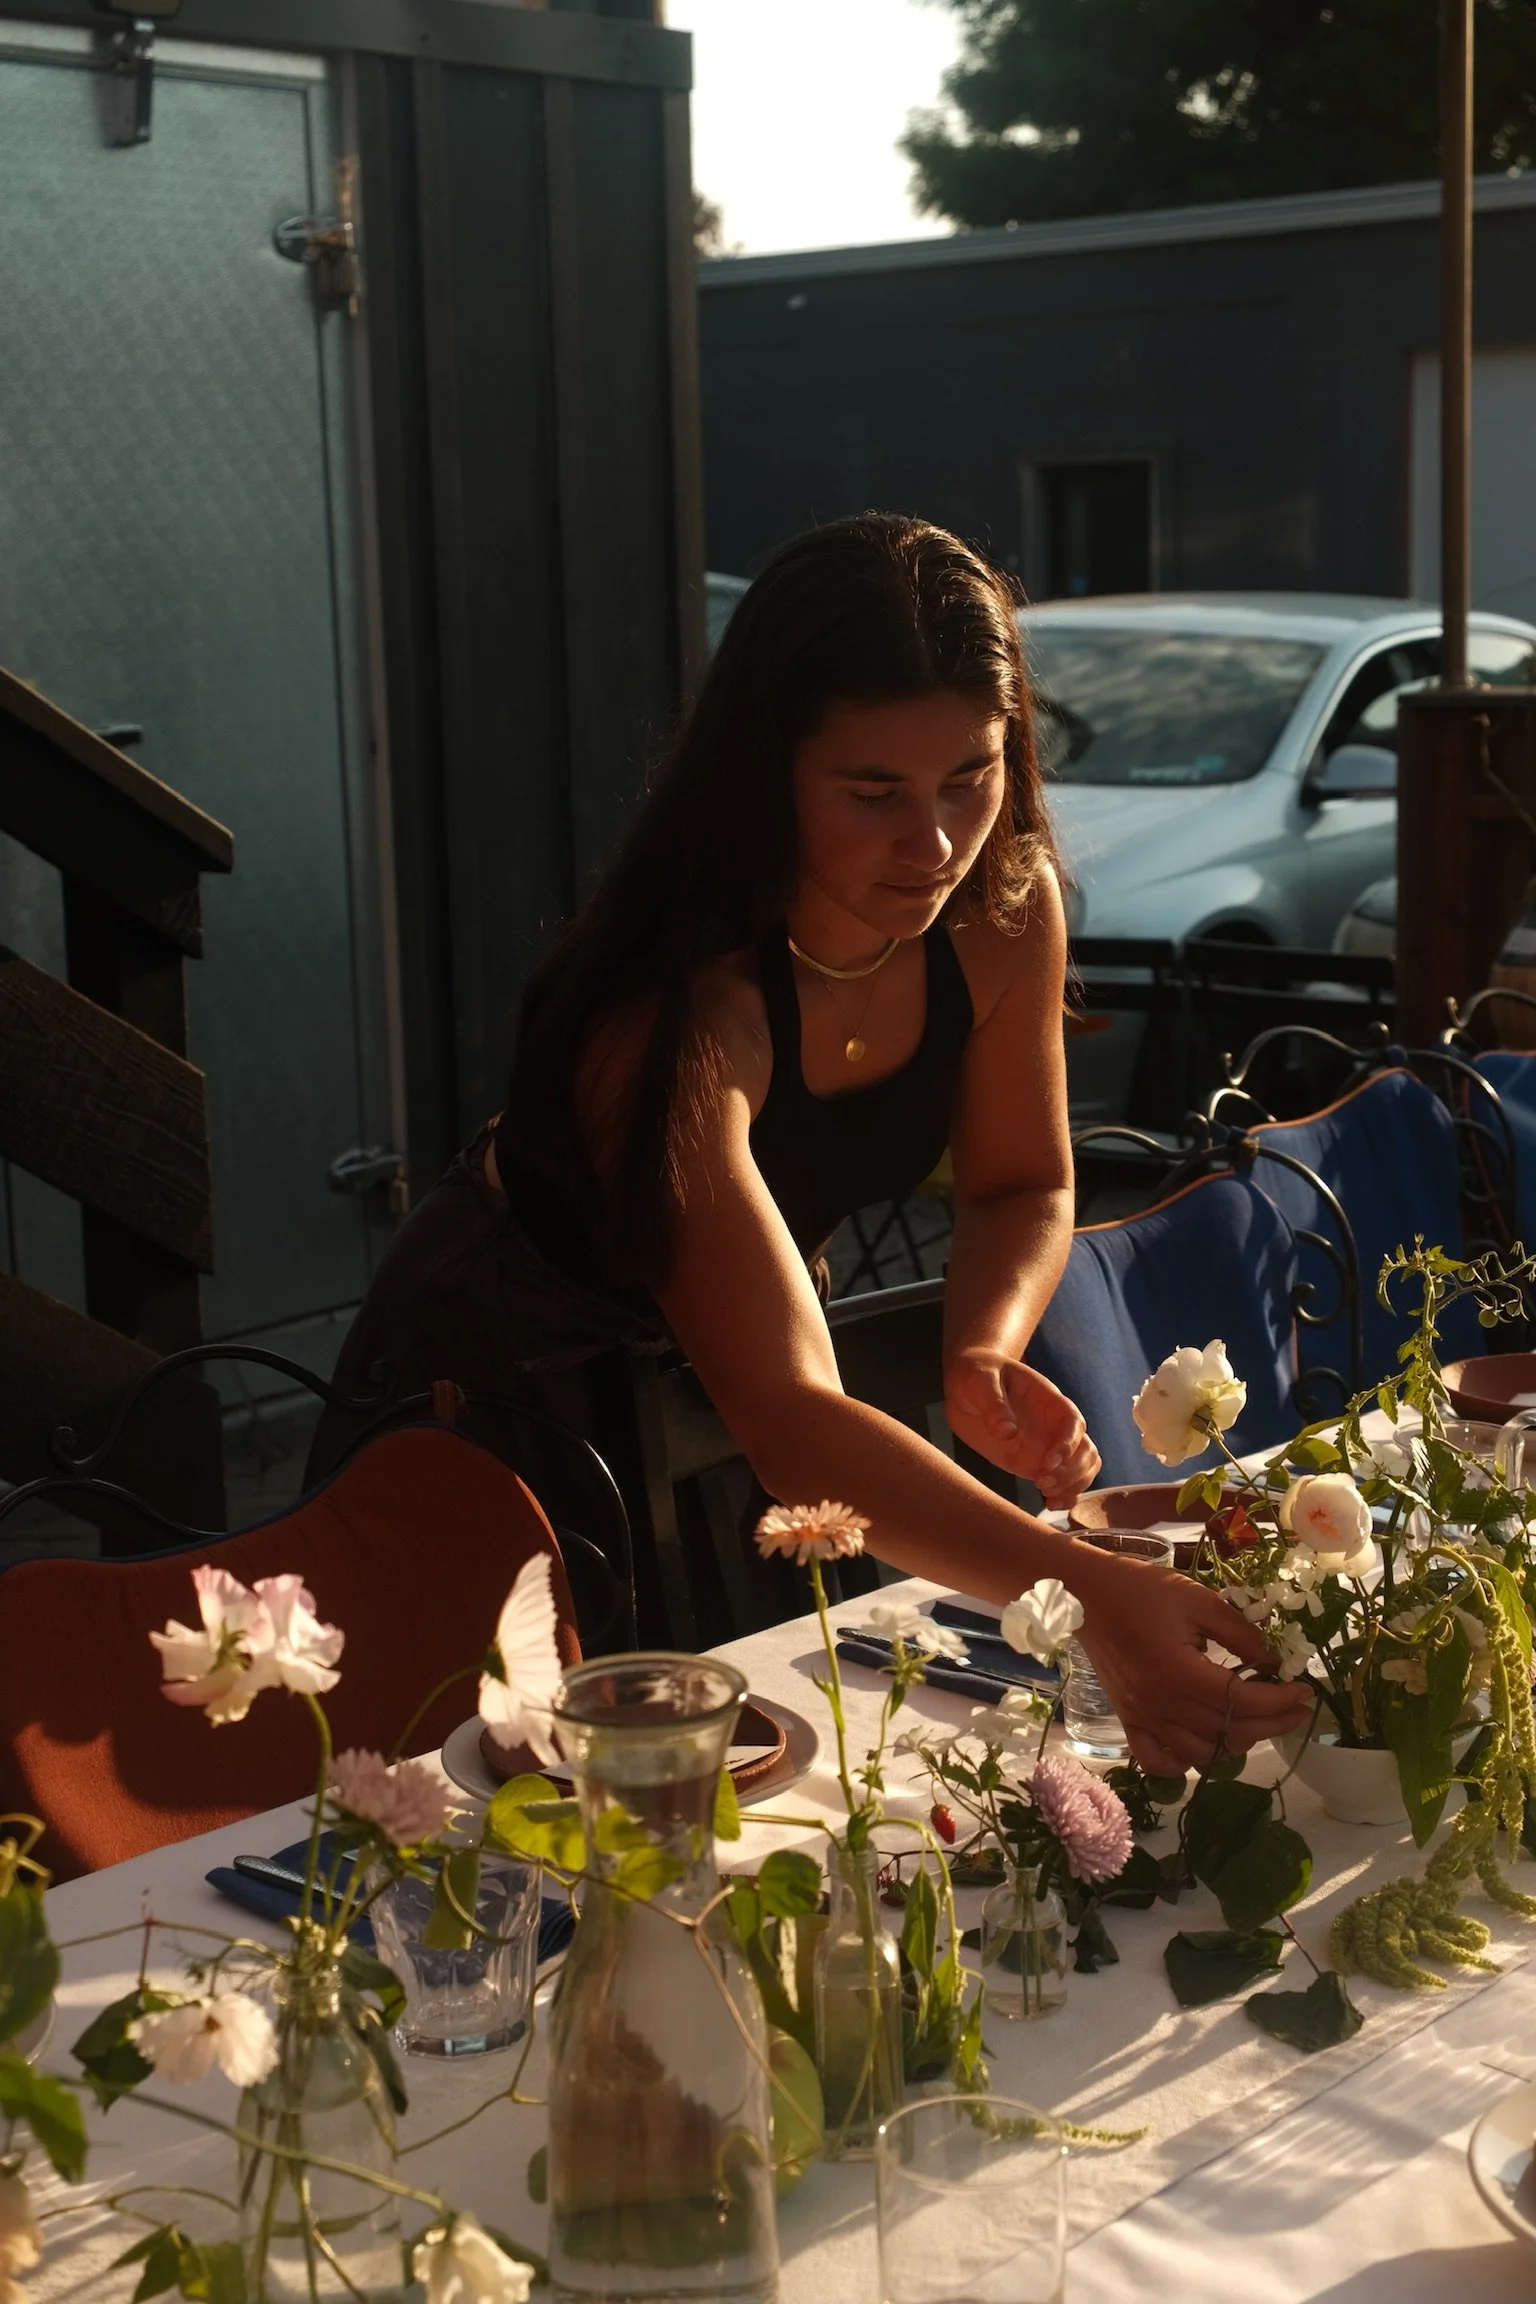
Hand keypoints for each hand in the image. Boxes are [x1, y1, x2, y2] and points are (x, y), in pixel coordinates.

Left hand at [944, 1350, 1100, 1506]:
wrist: (966, 1384)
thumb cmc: (977, 1374)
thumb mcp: (980, 1382)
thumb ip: (993, 1405)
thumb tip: (1008, 1433)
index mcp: (1048, 1400)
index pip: (1073, 1423)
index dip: (1068, 1445)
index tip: (1048, 1463)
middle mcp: (1054, 1425)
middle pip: (1086, 1450)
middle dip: (1072, 1471)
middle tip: (1041, 1482)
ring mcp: (1047, 1446)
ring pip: (1082, 1469)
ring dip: (1073, 1486)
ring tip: (1047, 1495)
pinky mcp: (1034, 1462)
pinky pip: (1063, 1482)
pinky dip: (1065, 1496)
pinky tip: (1050, 1504)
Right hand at [1070, 1546, 1317, 1775]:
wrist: (1085, 1594)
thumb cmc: (1142, 1589)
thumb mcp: (1198, 1599)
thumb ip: (1240, 1633)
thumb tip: (1274, 1662)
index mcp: (1180, 1672)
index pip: (1243, 1700)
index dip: (1281, 1700)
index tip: (1305, 1690)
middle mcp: (1162, 1705)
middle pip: (1230, 1731)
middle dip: (1273, 1723)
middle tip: (1297, 1709)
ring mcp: (1143, 1718)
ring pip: (1202, 1755)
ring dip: (1237, 1743)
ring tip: (1256, 1721)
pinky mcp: (1129, 1721)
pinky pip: (1159, 1762)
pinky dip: (1184, 1764)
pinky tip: (1204, 1745)